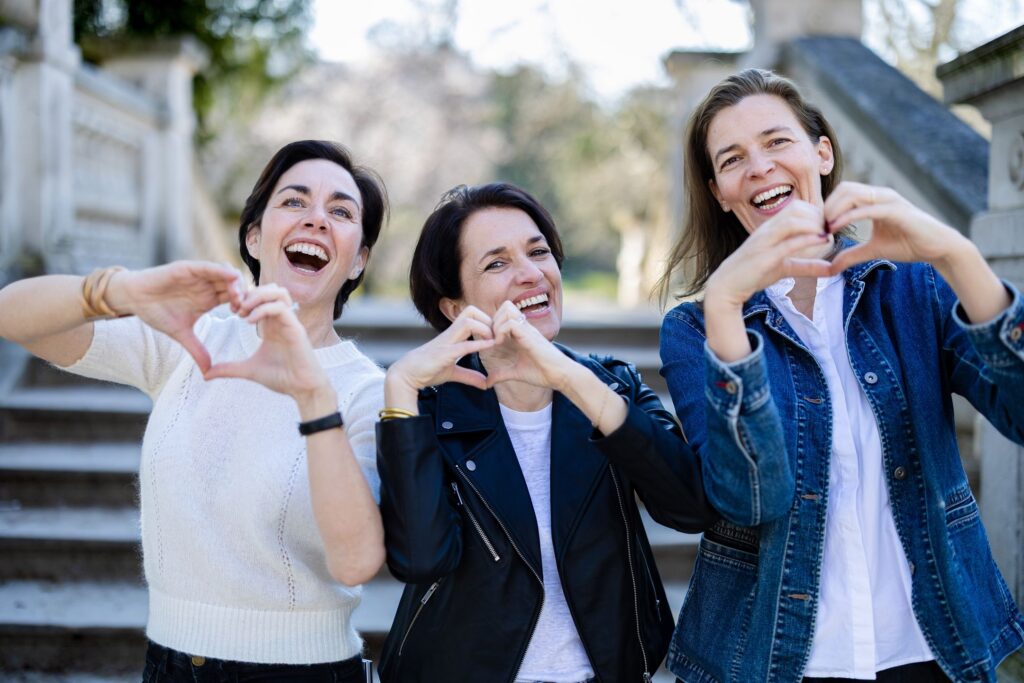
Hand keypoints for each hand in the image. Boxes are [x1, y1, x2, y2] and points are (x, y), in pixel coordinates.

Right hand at [107, 261, 242, 372]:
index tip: (246, 319)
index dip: (245, 306)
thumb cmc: (156, 313)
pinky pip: (209, 267)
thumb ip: (197, 350)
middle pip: (236, 286)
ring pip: (227, 274)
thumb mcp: (181, 334)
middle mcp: (208, 286)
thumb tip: (208, 372)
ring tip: (237, 298)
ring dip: (237, 284)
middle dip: (246, 295)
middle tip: (246, 309)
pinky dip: (222, 271)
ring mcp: (199, 276)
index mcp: (210, 299)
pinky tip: (230, 279)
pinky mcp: (189, 268)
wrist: (134, 300)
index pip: (236, 299)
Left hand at [203, 285, 326, 401]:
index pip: (262, 297)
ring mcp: (290, 322)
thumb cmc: (281, 377)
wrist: (302, 389)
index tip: (231, 311)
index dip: (244, 298)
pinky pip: (280, 308)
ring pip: (278, 292)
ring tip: (243, 311)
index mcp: (272, 324)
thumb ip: (228, 368)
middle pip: (270, 288)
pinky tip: (249, 321)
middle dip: (250, 293)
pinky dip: (263, 309)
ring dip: (258, 296)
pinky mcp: (295, 328)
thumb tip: (206, 375)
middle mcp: (281, 319)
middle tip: (236, 309)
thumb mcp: (248, 370)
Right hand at [387, 306, 496, 394]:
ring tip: (495, 340)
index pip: (471, 315)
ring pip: (468, 322)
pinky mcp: (444, 353)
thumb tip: (486, 383)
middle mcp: (450, 334)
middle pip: (471, 311)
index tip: (496, 333)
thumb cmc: (428, 370)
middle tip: (497, 334)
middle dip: (487, 318)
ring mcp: (447, 341)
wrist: (407, 375)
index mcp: (452, 335)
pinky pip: (464, 344)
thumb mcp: (453, 373)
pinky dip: (479, 344)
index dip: (486, 319)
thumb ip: (469, 376)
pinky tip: (490, 346)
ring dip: (485, 328)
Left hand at [481, 301, 572, 390]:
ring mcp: (527, 330)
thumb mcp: (516, 373)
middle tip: (490, 338)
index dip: (493, 324)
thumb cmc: (542, 373)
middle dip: (493, 320)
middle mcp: (524, 327)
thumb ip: (501, 374)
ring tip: (496, 340)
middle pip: (505, 306)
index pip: (504, 314)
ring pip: (507, 309)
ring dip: (496, 324)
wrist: (560, 376)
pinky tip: (500, 344)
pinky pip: (511, 323)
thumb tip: (488, 382)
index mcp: (521, 333)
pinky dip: (501, 332)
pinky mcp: (530, 336)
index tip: (489, 341)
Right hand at [705, 199, 832, 309]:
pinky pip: (787, 243)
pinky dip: (807, 240)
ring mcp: (764, 242)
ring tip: (826, 235)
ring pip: (792, 221)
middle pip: (797, 208)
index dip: (816, 212)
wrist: (727, 286)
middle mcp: (767, 230)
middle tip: (829, 231)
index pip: (797, 207)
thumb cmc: (754, 273)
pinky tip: (821, 241)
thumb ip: (807, 266)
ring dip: (814, 225)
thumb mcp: (785, 267)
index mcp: (771, 228)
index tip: (828, 228)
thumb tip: (832, 269)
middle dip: (818, 216)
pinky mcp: (764, 257)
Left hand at [826, 181, 967, 272]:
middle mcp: (881, 195)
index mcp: (875, 199)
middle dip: (827, 206)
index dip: (828, 206)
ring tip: (825, 227)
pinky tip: (836, 227)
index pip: (844, 192)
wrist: (937, 247)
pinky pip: (867, 208)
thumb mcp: (873, 250)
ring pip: (853, 194)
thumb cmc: (908, 244)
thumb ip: (851, 255)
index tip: (818, 226)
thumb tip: (831, 267)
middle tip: (818, 226)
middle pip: (845, 188)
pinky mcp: (896, 211)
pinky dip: (848, 216)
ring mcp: (889, 200)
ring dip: (834, 209)